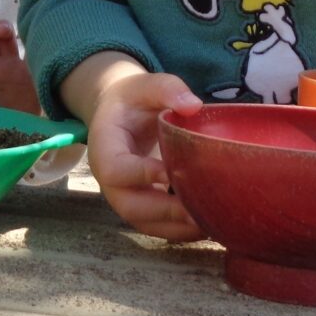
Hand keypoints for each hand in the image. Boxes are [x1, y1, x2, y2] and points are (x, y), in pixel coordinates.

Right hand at [84, 71, 204, 241]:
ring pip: (145, 223)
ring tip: (210, 224)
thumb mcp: (146, 85)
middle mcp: (110, 180)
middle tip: (198, 211)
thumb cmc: (134, 99)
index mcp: (105, 147)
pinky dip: (181, 230)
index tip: (171, 173)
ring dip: (176, 228)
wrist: (121, 114)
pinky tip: (209, 224)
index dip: (141, 175)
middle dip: (164, 212)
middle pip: (129, 206)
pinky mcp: (141, 206)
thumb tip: (193, 106)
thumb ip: (167, 89)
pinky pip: (157, 225)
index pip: (116, 169)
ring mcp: (124, 196)